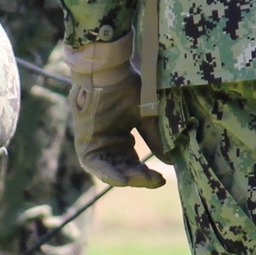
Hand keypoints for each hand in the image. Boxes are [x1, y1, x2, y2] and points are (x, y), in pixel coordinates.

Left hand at [65, 35, 166, 188]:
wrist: (108, 74)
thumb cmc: (126, 89)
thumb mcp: (146, 117)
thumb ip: (156, 139)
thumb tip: (170, 163)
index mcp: (121, 140)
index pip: (134, 164)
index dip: (147, 174)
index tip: (162, 179)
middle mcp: (107, 146)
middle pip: (123, 170)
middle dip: (139, 177)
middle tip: (155, 180)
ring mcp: (95, 146)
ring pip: (110, 171)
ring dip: (126, 177)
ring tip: (142, 180)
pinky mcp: (84, 145)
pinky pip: (94, 166)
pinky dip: (107, 173)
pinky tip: (122, 180)